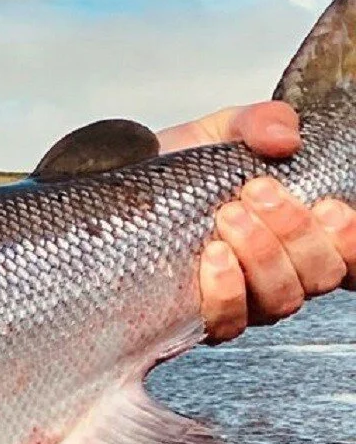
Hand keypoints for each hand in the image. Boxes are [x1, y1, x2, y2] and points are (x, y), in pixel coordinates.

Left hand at [157, 101, 355, 340]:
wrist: (111, 191)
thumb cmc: (174, 171)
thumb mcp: (217, 133)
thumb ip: (257, 123)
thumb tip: (284, 136)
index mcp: (297, 232)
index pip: (349, 255)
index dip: (352, 241)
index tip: (330, 207)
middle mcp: (278, 271)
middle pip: (321, 274)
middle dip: (295, 231)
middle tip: (258, 192)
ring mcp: (243, 299)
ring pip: (282, 298)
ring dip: (263, 254)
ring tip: (229, 216)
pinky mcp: (199, 318)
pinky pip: (230, 321)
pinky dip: (227, 289)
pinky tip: (212, 256)